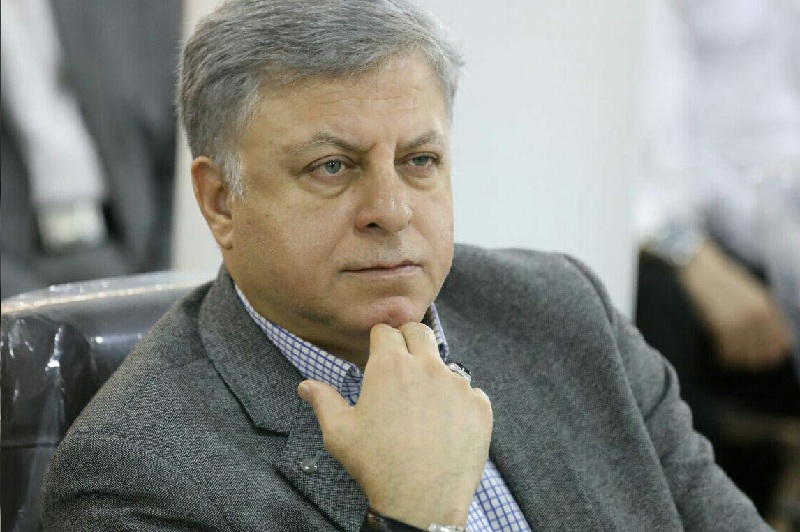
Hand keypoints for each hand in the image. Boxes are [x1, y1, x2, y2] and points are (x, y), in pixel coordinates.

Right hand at [298, 322, 492, 528]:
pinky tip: (445, 426)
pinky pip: (470, 392)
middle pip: (420, 332)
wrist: (421, 502)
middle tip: (402, 363)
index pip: (386, 331)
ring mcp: (458, 384)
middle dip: (409, 340)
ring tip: (423, 407)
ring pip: (446, 365)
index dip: (380, 341)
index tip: (379, 353)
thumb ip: (323, 401)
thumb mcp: (339, 433)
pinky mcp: (479, 406)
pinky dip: (458, 402)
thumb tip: (306, 386)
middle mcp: (427, 366)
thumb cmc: (376, 465)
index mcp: (390, 366)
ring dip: (434, 376)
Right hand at [678, 240, 791, 369]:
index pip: (782, 343)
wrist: (701, 270)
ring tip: (731, 354)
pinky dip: (725, 357)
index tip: (762, 354)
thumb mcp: (754, 293)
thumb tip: (771, 337)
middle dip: (757, 360)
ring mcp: (739, 323)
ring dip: (740, 360)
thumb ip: (766, 313)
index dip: (774, 353)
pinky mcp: (720, 327)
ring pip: (747, 357)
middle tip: (745, 357)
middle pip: (766, 354)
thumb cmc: (724, 279)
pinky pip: (727, 353)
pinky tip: (720, 352)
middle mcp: (758, 317)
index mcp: (768, 307)